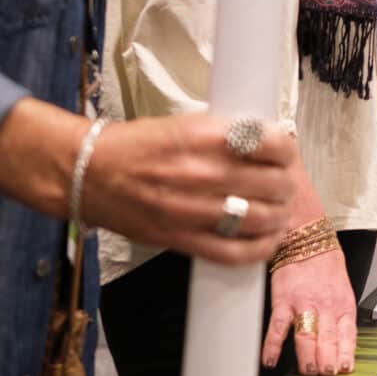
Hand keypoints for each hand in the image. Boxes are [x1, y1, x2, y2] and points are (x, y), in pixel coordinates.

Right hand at [79, 113, 296, 265]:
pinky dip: (260, 248)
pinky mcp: (182, 239)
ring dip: (279, 215)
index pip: (271, 144)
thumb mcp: (185, 123)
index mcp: (205, 137)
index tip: (285, 153)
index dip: (287, 150)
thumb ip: (225, 134)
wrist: (89, 173)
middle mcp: (203, 173)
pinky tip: (266, 239)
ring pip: (262, 218)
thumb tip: (266, 144)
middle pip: (273, 184)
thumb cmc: (136, 145)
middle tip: (284, 183)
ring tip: (278, 210)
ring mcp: (193, 210)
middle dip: (286, 184)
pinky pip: (235, 252)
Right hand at [265, 243, 356, 375]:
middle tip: (325, 375)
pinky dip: (273, 345)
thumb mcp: (343, 288)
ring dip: (307, 357)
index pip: (348, 335)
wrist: (306, 237)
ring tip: (307, 372)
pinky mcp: (283, 300)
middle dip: (327, 361)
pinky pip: (278, 326)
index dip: (346, 354)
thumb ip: (341, 314)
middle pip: (328, 340)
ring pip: (307, 336)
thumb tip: (341, 342)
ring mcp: (304, 304)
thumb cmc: (325, 263)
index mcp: (343, 305)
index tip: (344, 369)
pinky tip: (270, 360)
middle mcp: (325, 306)